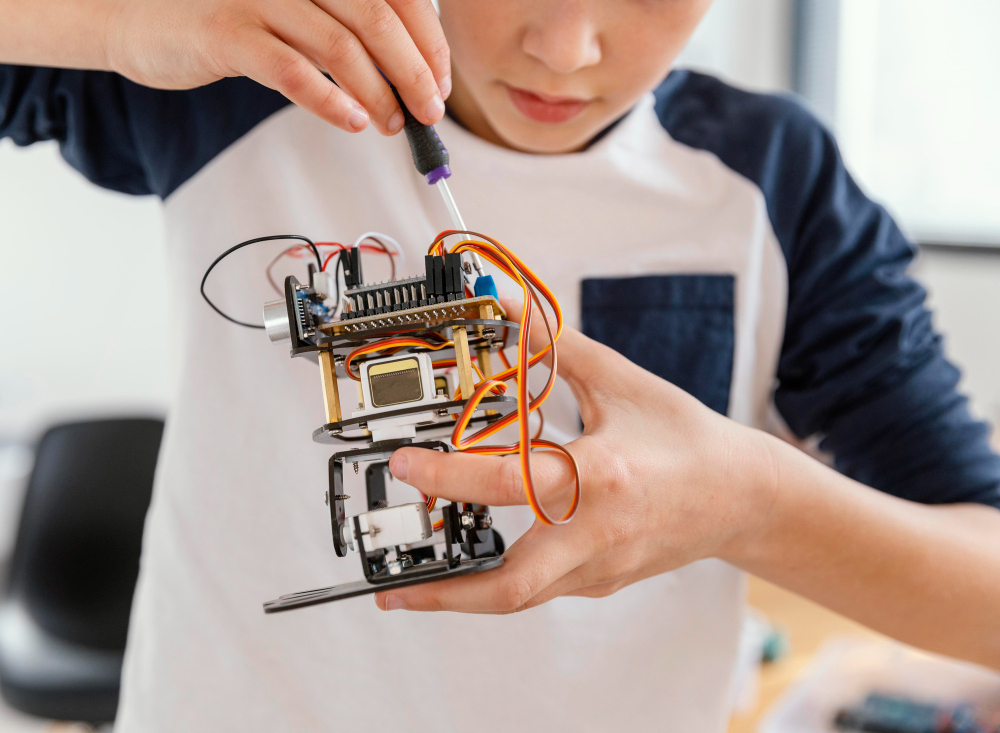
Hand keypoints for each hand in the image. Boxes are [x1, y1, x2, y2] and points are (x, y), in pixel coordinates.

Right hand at [105, 0, 449, 132]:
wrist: (139, 15)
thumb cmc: (229, 18)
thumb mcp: (295, 10)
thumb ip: (344, 27)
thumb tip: (409, 74)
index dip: (427, 41)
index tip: (440, 82)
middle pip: (377, 17)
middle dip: (414, 72)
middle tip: (428, 112)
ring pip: (340, 45)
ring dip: (379, 93)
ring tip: (393, 124)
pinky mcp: (227, 33)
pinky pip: (291, 71)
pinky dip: (330, 101)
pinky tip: (353, 120)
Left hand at [375, 325, 779, 612]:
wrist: (742, 495)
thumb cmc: (684, 438)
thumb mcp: (617, 381)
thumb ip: (552, 343)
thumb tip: (503, 303)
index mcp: (599, 476)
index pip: (506, 481)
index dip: (446, 474)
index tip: (405, 464)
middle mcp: (597, 533)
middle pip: (509, 587)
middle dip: (442, 590)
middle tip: (391, 579)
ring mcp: (601, 567)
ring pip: (519, 599)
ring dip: (462, 593)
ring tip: (417, 580)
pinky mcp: (603, 582)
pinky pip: (543, 588)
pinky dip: (503, 575)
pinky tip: (482, 553)